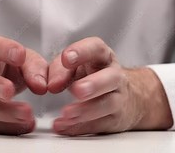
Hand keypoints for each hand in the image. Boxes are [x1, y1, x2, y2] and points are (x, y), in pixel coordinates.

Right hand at [0, 36, 47, 134]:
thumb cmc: (3, 70)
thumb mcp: (21, 61)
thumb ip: (34, 68)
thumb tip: (42, 85)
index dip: (5, 49)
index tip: (20, 55)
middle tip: (9, 91)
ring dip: (5, 112)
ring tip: (27, 114)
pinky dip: (8, 127)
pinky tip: (25, 126)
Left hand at [48, 37, 172, 135]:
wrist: (124, 95)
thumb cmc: (92, 75)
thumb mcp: (76, 66)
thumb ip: (60, 70)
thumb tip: (50, 84)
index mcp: (102, 56)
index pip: (96, 48)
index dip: (82, 51)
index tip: (66, 58)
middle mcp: (114, 75)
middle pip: (110, 78)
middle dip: (93, 84)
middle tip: (76, 90)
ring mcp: (118, 97)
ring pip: (107, 103)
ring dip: (86, 110)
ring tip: (66, 113)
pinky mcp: (115, 119)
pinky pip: (100, 124)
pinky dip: (81, 126)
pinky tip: (64, 126)